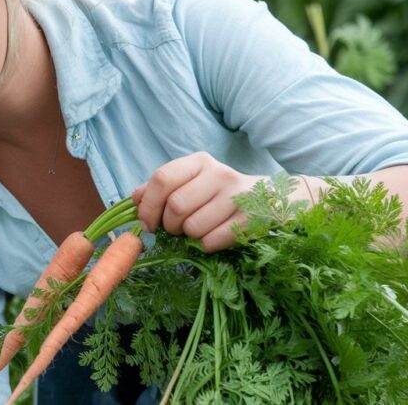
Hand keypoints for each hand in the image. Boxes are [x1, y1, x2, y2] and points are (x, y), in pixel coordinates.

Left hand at [131, 152, 261, 251]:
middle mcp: (219, 174)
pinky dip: (206, 245)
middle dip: (170, 225)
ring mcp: (238, 196)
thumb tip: (135, 200)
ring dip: (189, 236)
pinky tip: (215, 236)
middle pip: (175, 206)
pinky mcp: (251, 220)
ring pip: (193, 227)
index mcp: (199, 162)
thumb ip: (161, 188)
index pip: (162, 179)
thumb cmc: (219, 193)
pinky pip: (211, 241)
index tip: (147, 223)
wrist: (272, 199)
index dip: (148, 205)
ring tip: (199, 229)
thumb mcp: (191, 182)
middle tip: (177, 228)